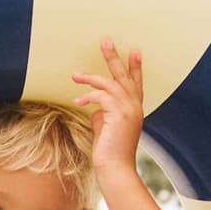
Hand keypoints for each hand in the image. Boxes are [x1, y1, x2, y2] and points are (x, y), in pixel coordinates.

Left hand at [71, 39, 143, 180]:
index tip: (134, 51)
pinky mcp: (118, 114)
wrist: (115, 169)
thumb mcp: (106, 128)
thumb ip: (103, 113)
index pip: (136, 83)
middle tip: (106, 40)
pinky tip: (78, 102)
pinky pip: (101, 96)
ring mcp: (128, 109)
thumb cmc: (109, 152)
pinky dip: (88, 96)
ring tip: (75, 74)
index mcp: (134, 109)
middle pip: (124, 76)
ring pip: (110, 83)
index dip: (135, 67)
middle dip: (114, 57)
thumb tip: (93, 105)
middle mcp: (135, 107)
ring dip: (90, 77)